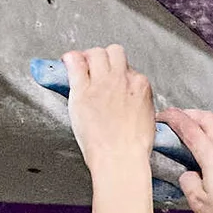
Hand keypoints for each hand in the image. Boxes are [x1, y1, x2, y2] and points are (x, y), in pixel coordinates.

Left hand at [62, 44, 156, 177]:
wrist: (120, 159)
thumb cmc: (132, 148)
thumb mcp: (146, 119)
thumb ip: (136, 102)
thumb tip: (128, 99)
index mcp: (140, 87)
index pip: (128, 68)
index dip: (117, 74)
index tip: (111, 81)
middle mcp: (122, 80)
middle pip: (113, 53)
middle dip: (105, 59)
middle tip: (96, 70)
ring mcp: (102, 83)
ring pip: (96, 53)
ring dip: (88, 58)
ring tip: (82, 68)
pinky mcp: (83, 90)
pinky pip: (74, 62)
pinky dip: (70, 60)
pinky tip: (67, 64)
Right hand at [158, 105, 212, 212]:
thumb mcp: (198, 203)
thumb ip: (187, 183)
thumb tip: (187, 175)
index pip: (189, 128)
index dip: (173, 118)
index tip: (163, 116)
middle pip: (207, 118)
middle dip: (189, 113)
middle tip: (177, 119)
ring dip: (205, 122)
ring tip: (194, 130)